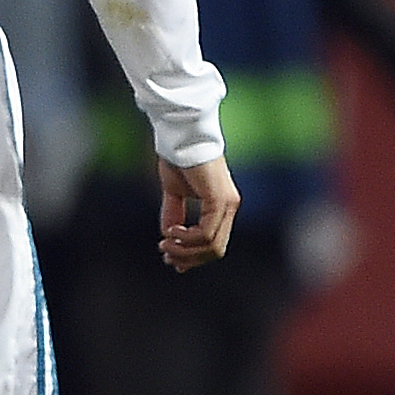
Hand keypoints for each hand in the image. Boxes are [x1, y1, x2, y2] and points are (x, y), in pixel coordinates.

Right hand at [159, 156, 239, 271]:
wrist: (182, 135)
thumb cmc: (178, 158)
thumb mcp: (174, 192)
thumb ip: (174, 213)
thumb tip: (168, 236)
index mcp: (221, 205)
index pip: (214, 243)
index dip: (193, 256)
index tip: (170, 258)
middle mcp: (229, 207)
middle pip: (215, 250)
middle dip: (189, 258)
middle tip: (166, 255)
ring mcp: (226, 204)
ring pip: (211, 246)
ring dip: (185, 251)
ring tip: (164, 244)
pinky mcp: (219, 200)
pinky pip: (205, 233)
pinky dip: (186, 238)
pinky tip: (171, 231)